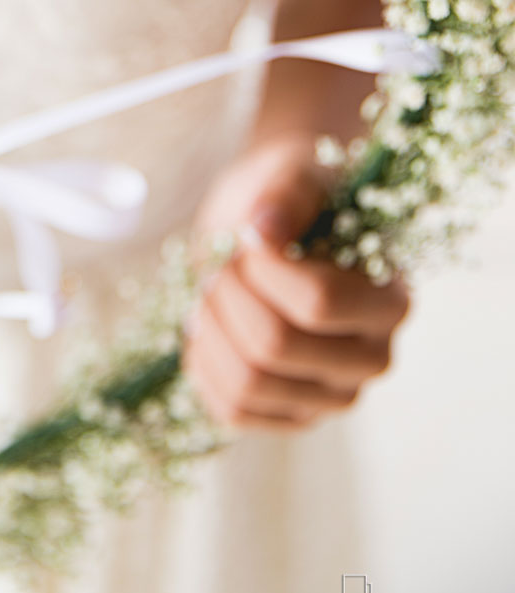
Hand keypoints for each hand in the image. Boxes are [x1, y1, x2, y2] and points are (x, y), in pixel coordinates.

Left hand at [180, 132, 410, 431]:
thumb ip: (288, 194)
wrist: (271, 227)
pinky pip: (232, 410)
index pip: (318, 302)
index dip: (263, 267)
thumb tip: (262, 231)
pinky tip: (207, 327)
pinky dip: (204, 365)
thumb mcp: (295, 175)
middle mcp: (371, 359)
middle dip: (228, 293)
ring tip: (211, 290)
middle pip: (274, 346)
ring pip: (247, 383)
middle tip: (222, 261)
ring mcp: (332, 396)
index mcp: (390, 301)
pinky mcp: (291, 416)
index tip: (249, 235)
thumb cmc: (292, 198)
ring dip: (210, 327)